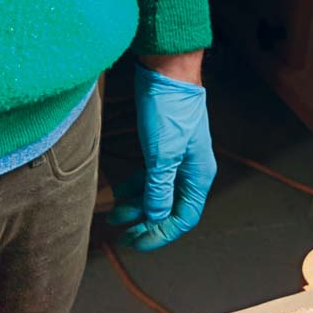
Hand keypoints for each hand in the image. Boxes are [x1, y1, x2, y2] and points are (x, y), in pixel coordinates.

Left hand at [109, 56, 216, 251]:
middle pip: (169, 209)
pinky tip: (118, 194)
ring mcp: (176, 159)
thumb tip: (156, 218)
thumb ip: (159, 190)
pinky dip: (134, 189)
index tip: (136, 241)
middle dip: (145, 224)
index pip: (183, 217)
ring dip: (136, 208)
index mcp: (199, 175)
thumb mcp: (162, 156)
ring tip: (113, 216)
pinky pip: (148, 178)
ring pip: (156, 194)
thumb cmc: (169, 110)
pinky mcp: (161, 149)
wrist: (166, 71)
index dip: (161, 234)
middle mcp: (190, 170)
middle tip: (121, 235)